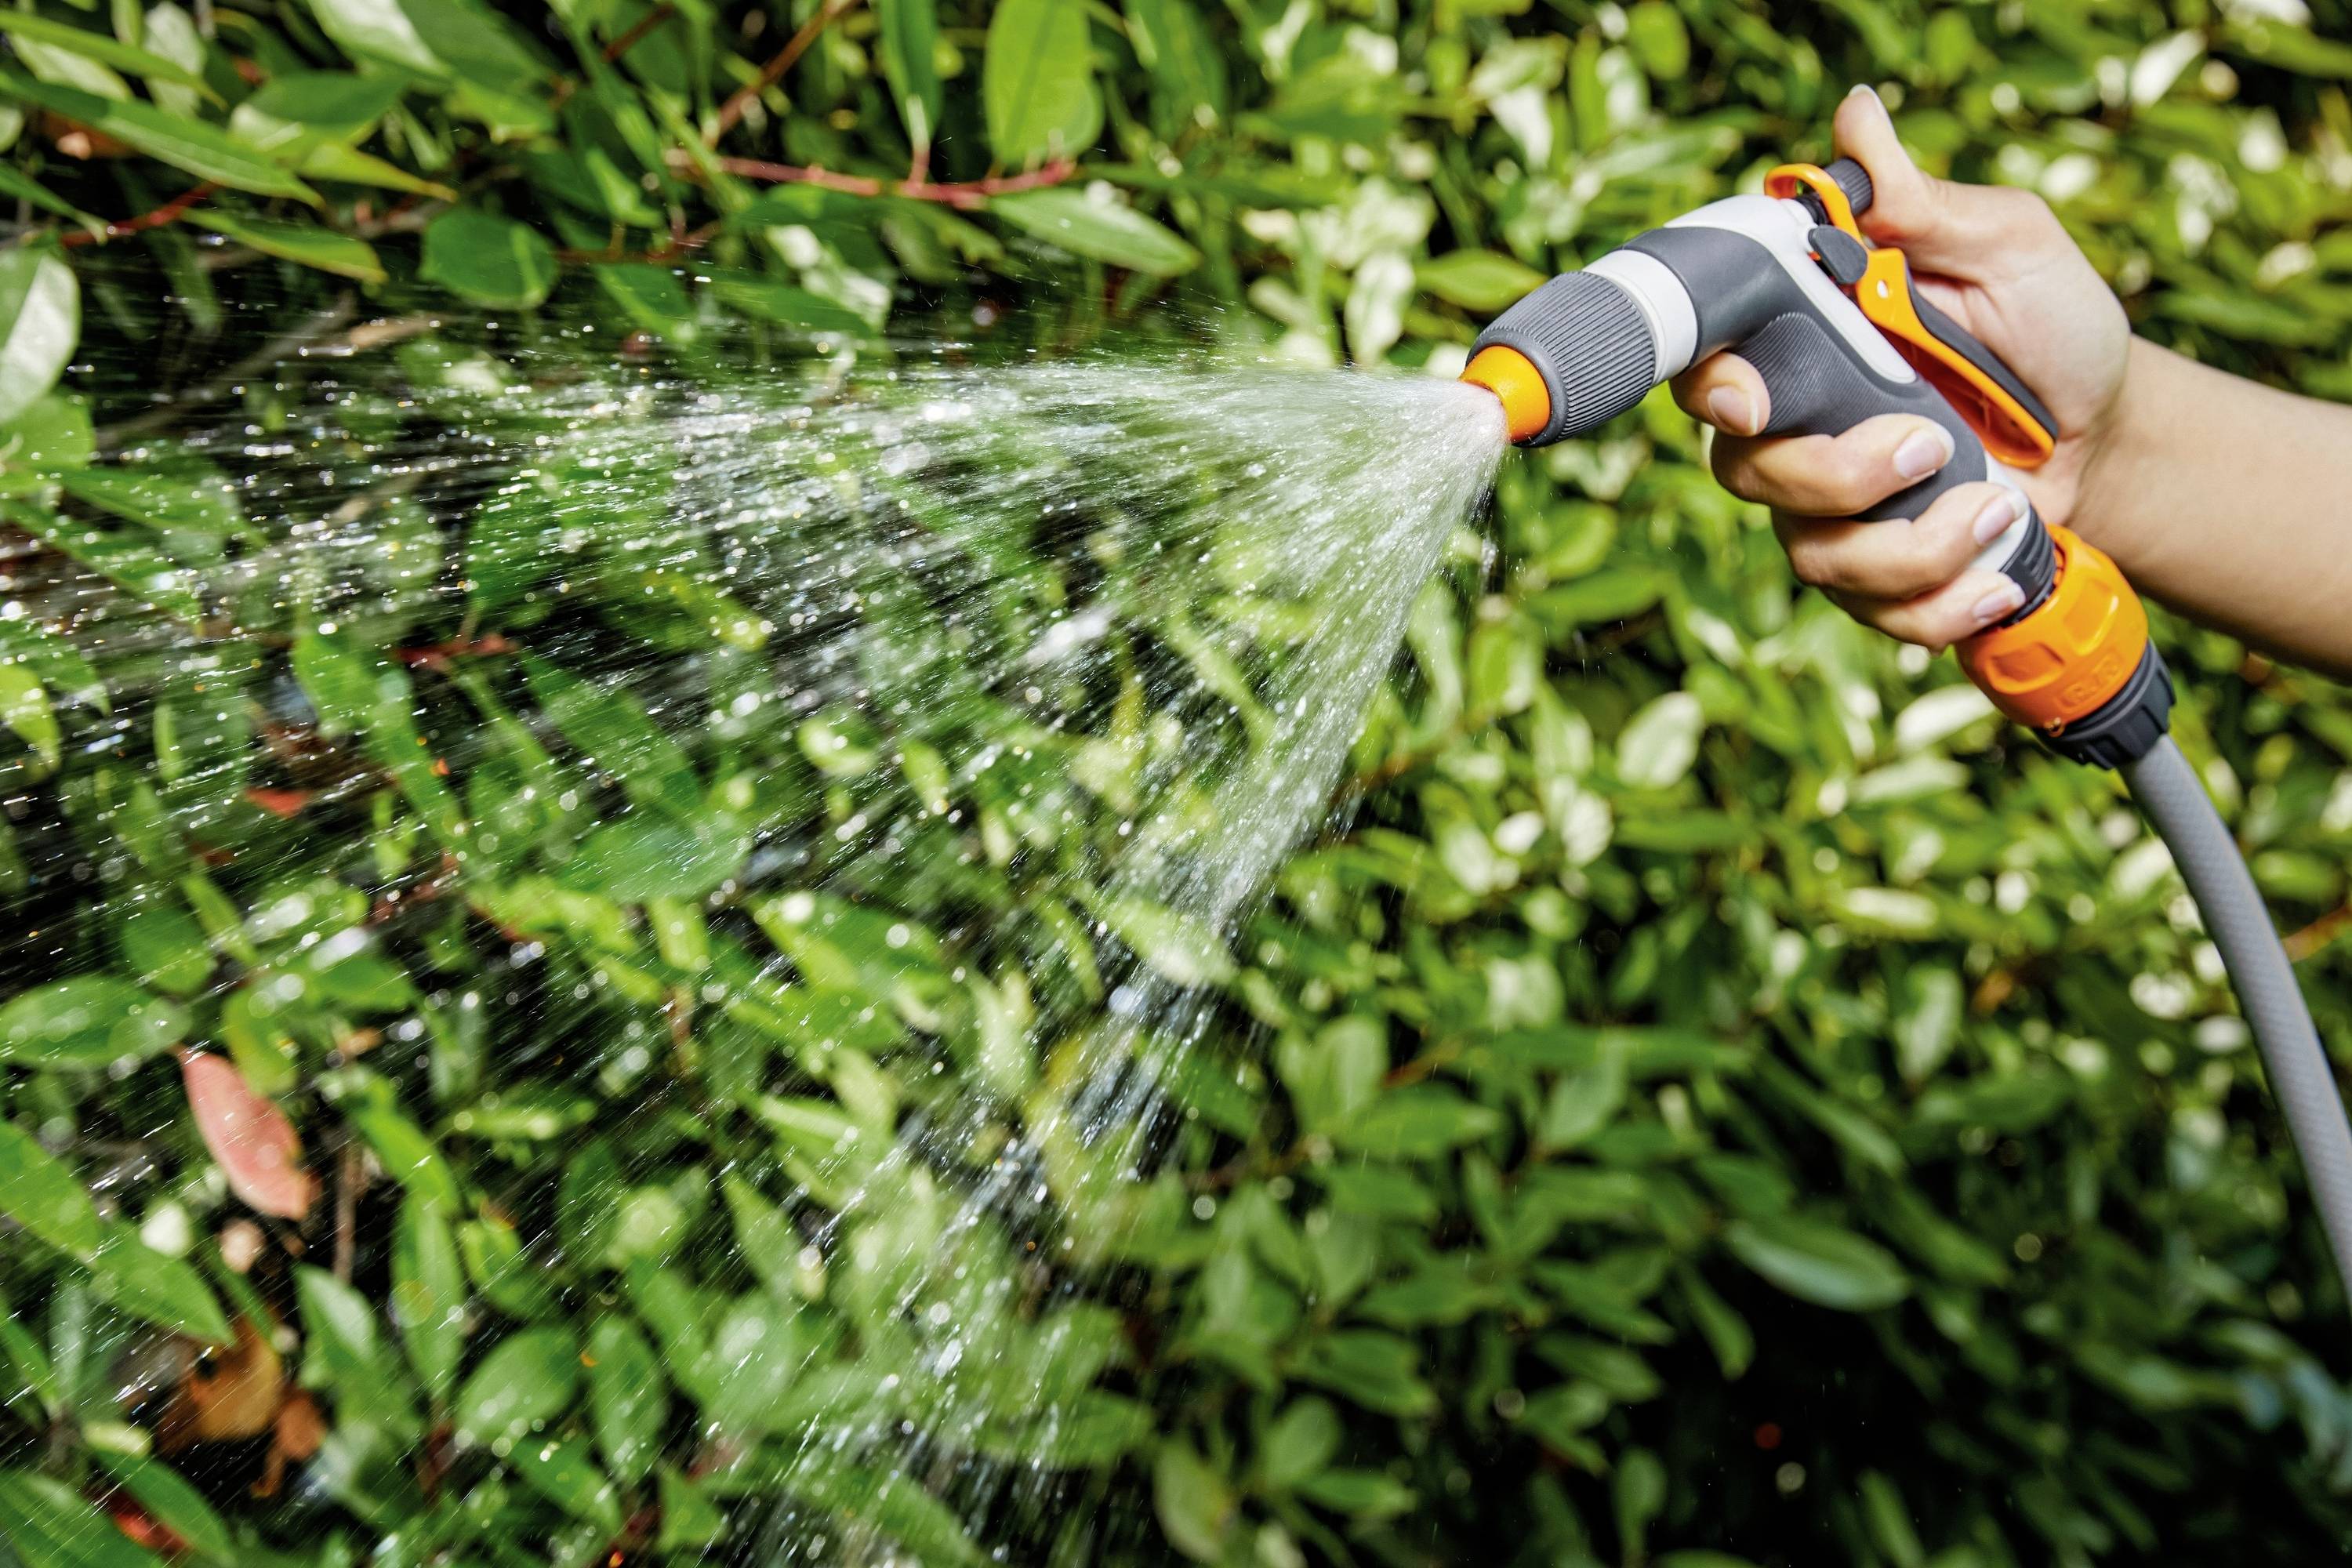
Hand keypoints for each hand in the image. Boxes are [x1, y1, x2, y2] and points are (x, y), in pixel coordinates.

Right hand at [1671, 85, 2131, 649]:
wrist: (2116, 440)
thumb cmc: (2056, 333)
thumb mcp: (2009, 249)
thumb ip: (1922, 204)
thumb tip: (1856, 116)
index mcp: (1808, 346)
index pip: (1709, 367)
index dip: (1713, 388)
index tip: (1754, 401)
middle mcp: (1798, 431)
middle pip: (1748, 473)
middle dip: (1839, 475)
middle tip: (1929, 445)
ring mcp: (1831, 514)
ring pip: (1813, 556)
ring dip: (1913, 547)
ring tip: (1997, 511)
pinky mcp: (1876, 583)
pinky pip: (1873, 617)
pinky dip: (1941, 605)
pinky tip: (1996, 572)